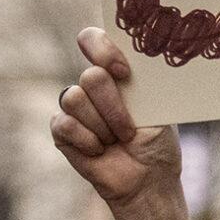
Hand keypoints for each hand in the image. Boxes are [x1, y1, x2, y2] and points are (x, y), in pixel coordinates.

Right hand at [53, 28, 211, 219]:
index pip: (92, 39)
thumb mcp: (157, 105)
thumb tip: (141, 54)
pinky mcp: (61, 130)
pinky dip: (87, 141)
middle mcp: (91, 84)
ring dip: (103, 127)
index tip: (124, 73)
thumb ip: (141, 79)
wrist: (148, 180)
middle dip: (113, 107)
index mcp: (115, 70)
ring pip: (75, 99)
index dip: (102, 50)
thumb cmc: (157, 141)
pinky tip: (100, 151)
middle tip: (129, 130)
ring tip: (118, 141)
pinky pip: (64, 124)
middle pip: (90, 77)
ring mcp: (74, 106)